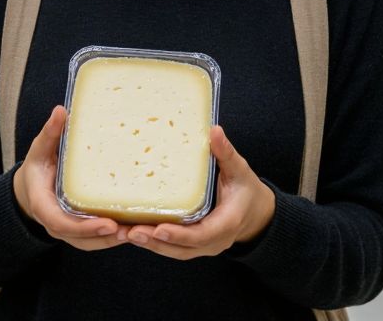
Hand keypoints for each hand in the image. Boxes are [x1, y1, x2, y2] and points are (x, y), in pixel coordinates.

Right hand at [14, 105, 129, 250]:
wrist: (31, 186)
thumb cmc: (38, 166)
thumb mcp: (40, 149)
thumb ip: (50, 133)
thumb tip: (61, 111)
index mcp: (44, 205)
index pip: (62, 224)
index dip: (85, 227)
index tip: (107, 223)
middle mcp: (56, 223)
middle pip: (81, 239)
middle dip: (106, 237)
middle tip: (130, 231)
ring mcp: (68, 230)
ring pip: (91, 243)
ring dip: (114, 241)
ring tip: (138, 232)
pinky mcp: (80, 231)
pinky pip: (96, 239)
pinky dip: (114, 237)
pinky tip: (135, 229)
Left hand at [126, 125, 275, 259]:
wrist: (256, 213)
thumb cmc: (247, 190)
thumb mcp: (240, 170)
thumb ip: (226, 153)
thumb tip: (214, 131)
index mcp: (226, 223)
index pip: (202, 234)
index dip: (180, 234)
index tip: (160, 229)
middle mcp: (214, 241)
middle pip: (182, 248)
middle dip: (156, 241)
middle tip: (132, 232)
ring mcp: (204, 246)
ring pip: (174, 251)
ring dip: (150, 245)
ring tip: (126, 234)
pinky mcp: (194, 245)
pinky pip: (173, 248)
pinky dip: (154, 243)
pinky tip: (135, 233)